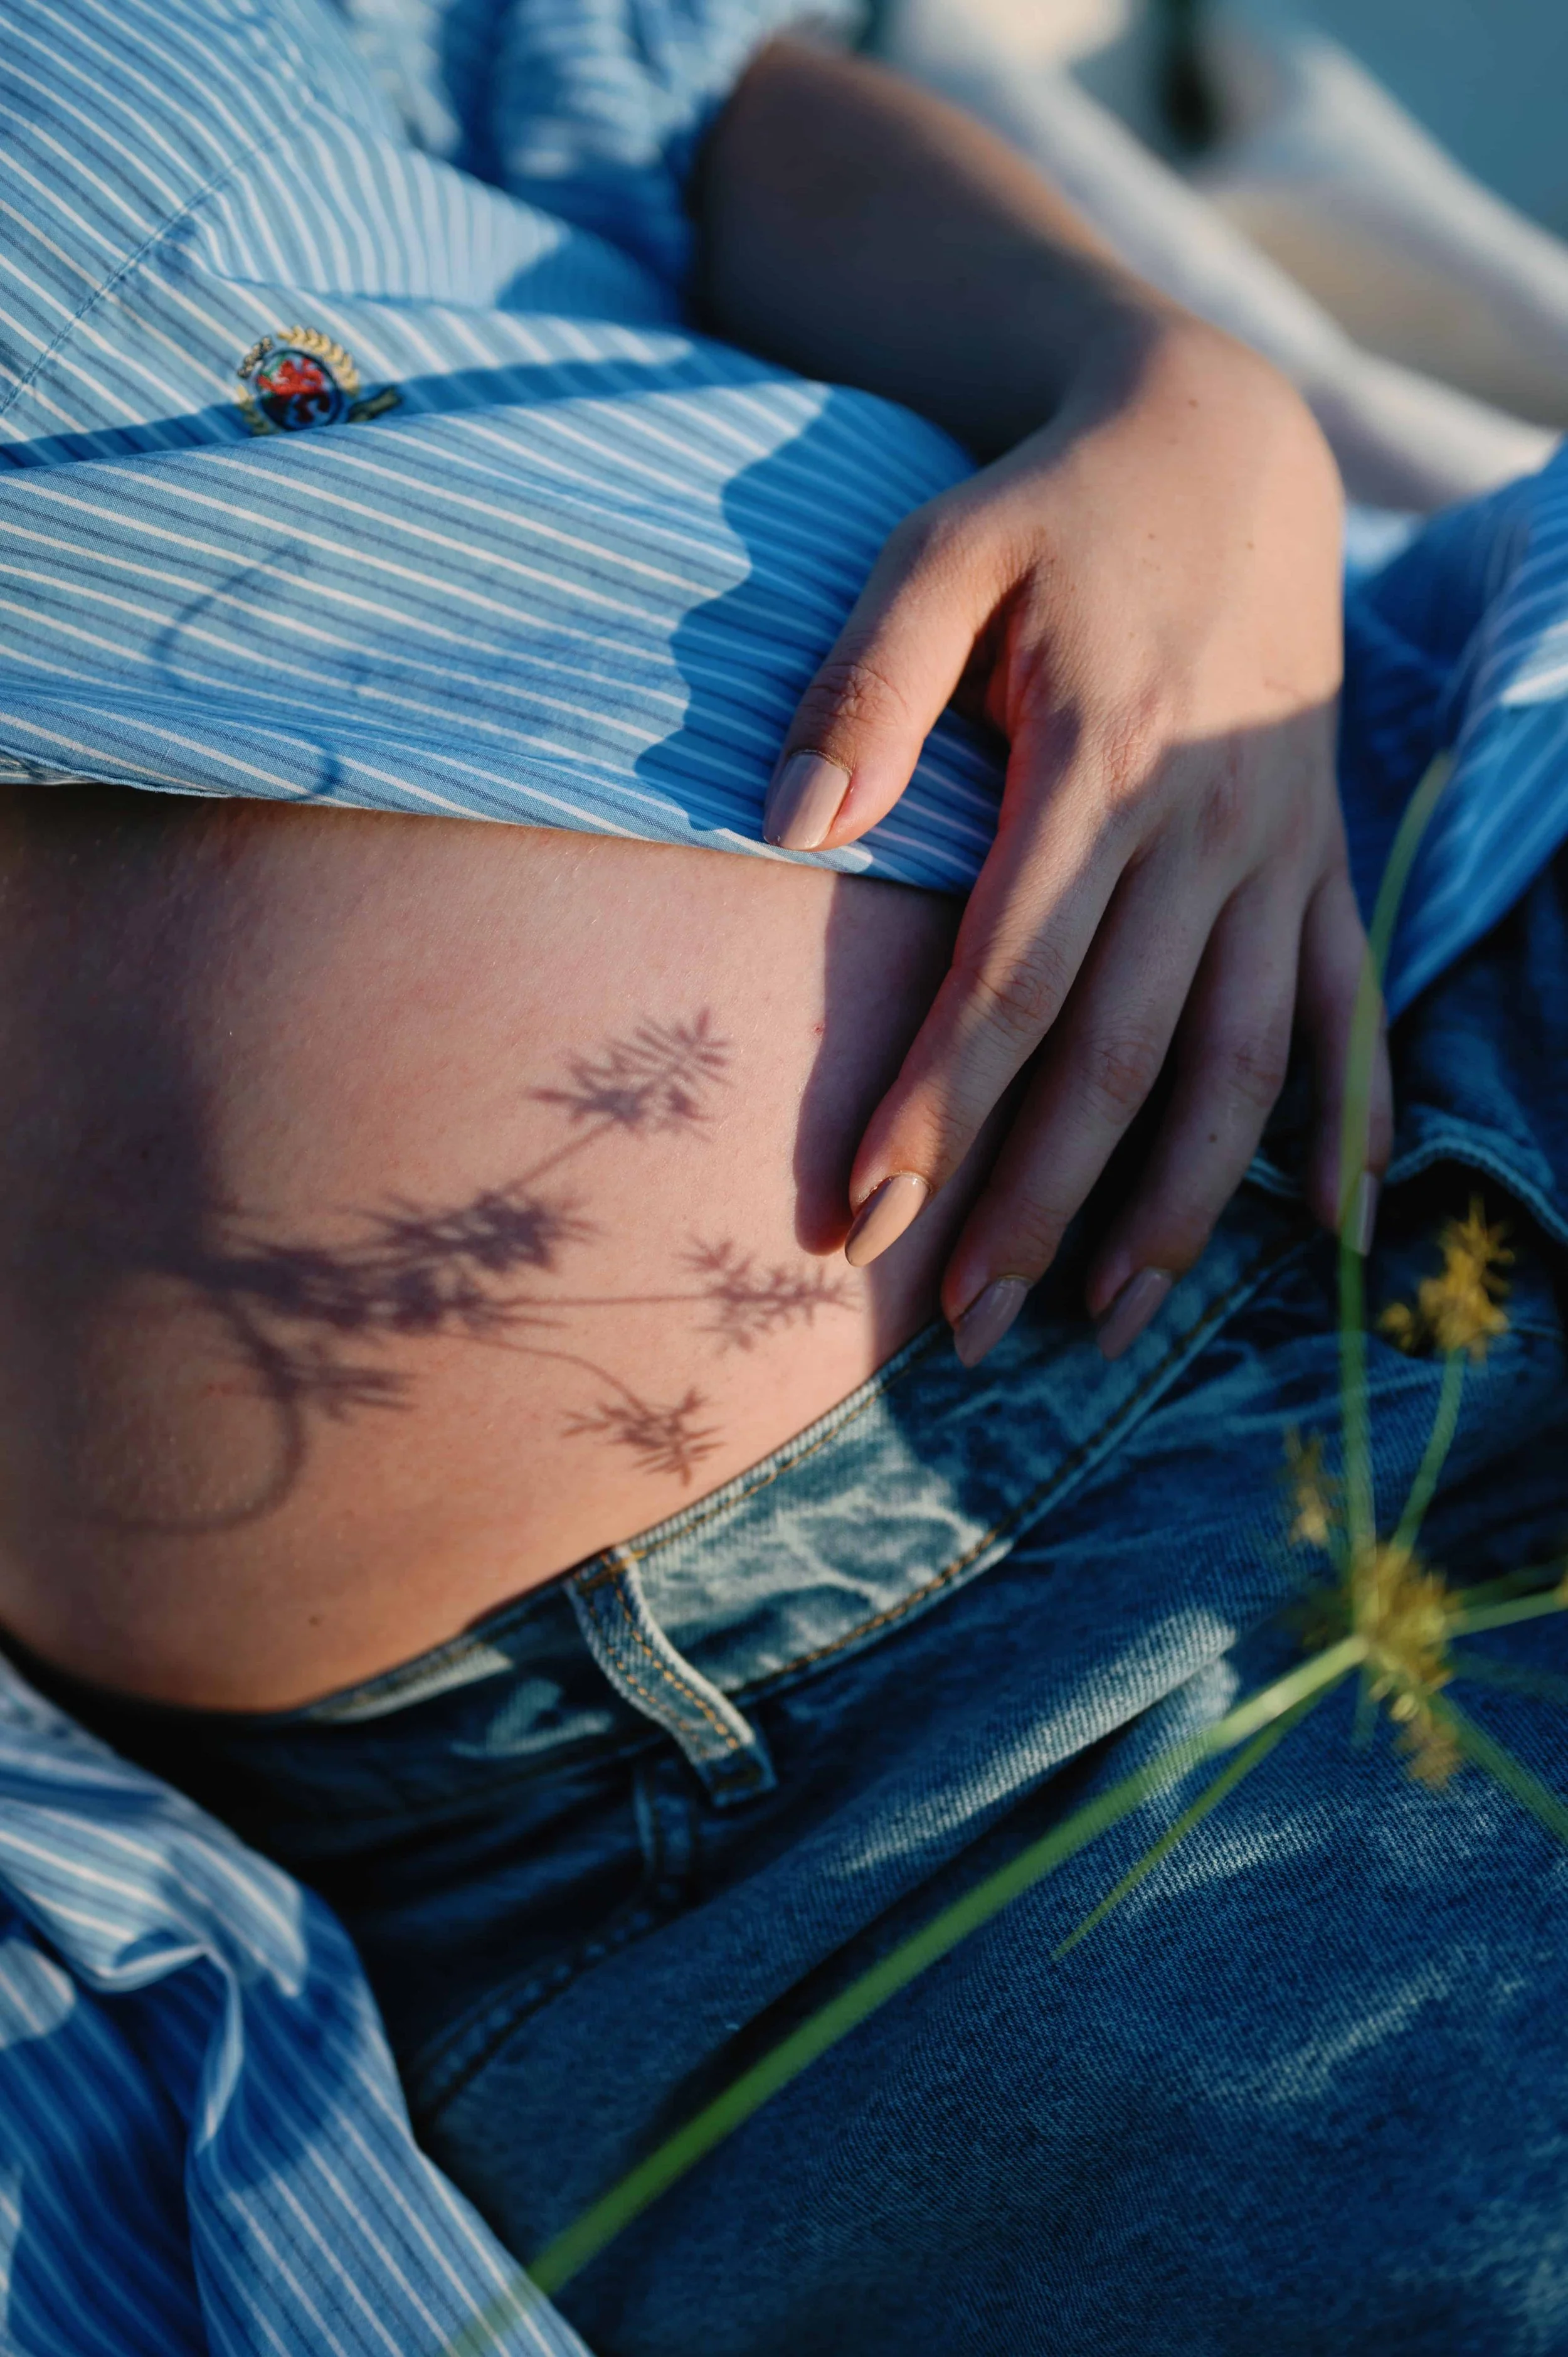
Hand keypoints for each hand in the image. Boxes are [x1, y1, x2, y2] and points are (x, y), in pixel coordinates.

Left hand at [765, 316, 1391, 1363]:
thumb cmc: (1057, 505)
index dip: (940, 1108)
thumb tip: (789, 826)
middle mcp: (1208, 827)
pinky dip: (1351, 1122)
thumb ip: (868, 680)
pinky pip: (1350, 1010)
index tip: (864, 1217)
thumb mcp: (942, 543)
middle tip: (962, 1329)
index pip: (1011, 978)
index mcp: (1104, 762)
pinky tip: (1332, 1233)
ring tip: (1104, 1325)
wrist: (1227, 440)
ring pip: (1240, 1062)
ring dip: (1180, 1207)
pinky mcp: (1322, 859)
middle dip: (1037, 1201)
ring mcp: (1280, 852)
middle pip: (1120, 1055)